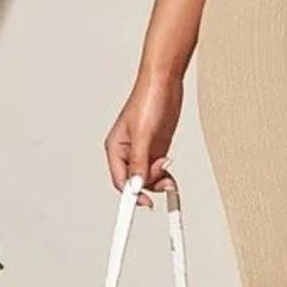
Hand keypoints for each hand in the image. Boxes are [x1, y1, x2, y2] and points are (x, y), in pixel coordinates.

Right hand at [103, 70, 182, 207]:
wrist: (164, 82)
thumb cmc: (148, 100)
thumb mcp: (144, 134)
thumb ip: (140, 161)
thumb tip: (136, 184)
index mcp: (115, 148)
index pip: (120, 180)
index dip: (130, 196)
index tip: (143, 205)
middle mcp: (127, 152)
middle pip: (136, 182)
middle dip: (150, 183)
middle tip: (165, 178)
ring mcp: (143, 151)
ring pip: (149, 177)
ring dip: (160, 178)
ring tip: (168, 165)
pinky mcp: (157, 147)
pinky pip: (159, 170)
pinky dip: (165, 174)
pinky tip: (171, 175)